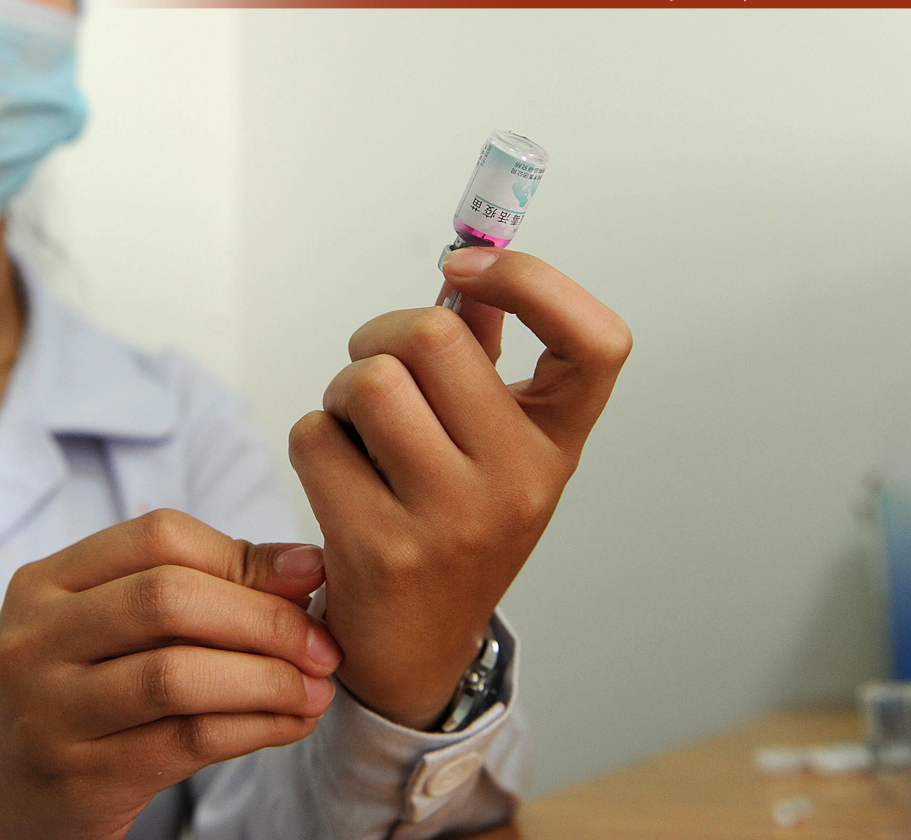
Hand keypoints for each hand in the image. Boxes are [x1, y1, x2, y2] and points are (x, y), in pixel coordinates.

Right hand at [0, 509, 341, 839]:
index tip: (309, 577)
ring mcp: (50, 711)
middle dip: (263, 617)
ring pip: (176, 675)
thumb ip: (197, 585)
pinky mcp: (81, 777)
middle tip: (323, 644)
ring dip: (266, 678)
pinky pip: (185, 742)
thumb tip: (306, 564)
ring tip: (317, 688)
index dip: (243, 554)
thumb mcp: (113, 625)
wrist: (3, 797)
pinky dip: (254, 729)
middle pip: (167, 598)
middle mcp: (35, 639)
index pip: (157, 537)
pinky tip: (291, 723)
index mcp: (45, 581)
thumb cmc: (82, 692)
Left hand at [289, 248, 629, 729]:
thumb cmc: (449, 524)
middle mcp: (521, 481)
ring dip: (342, 389)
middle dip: (382, 335)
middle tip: (375, 367)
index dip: (533, 280)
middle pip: (435, 335)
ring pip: (369, 382)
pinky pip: (317, 437)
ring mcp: (454, 519)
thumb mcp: (491, 447)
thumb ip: (481, 359)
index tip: (467, 263)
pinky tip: (338, 476)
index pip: (597, 341)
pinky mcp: (382, 547)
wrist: (417, 647)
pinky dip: (314, 439)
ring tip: (356, 427)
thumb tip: (464, 276)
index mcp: (556, 443)